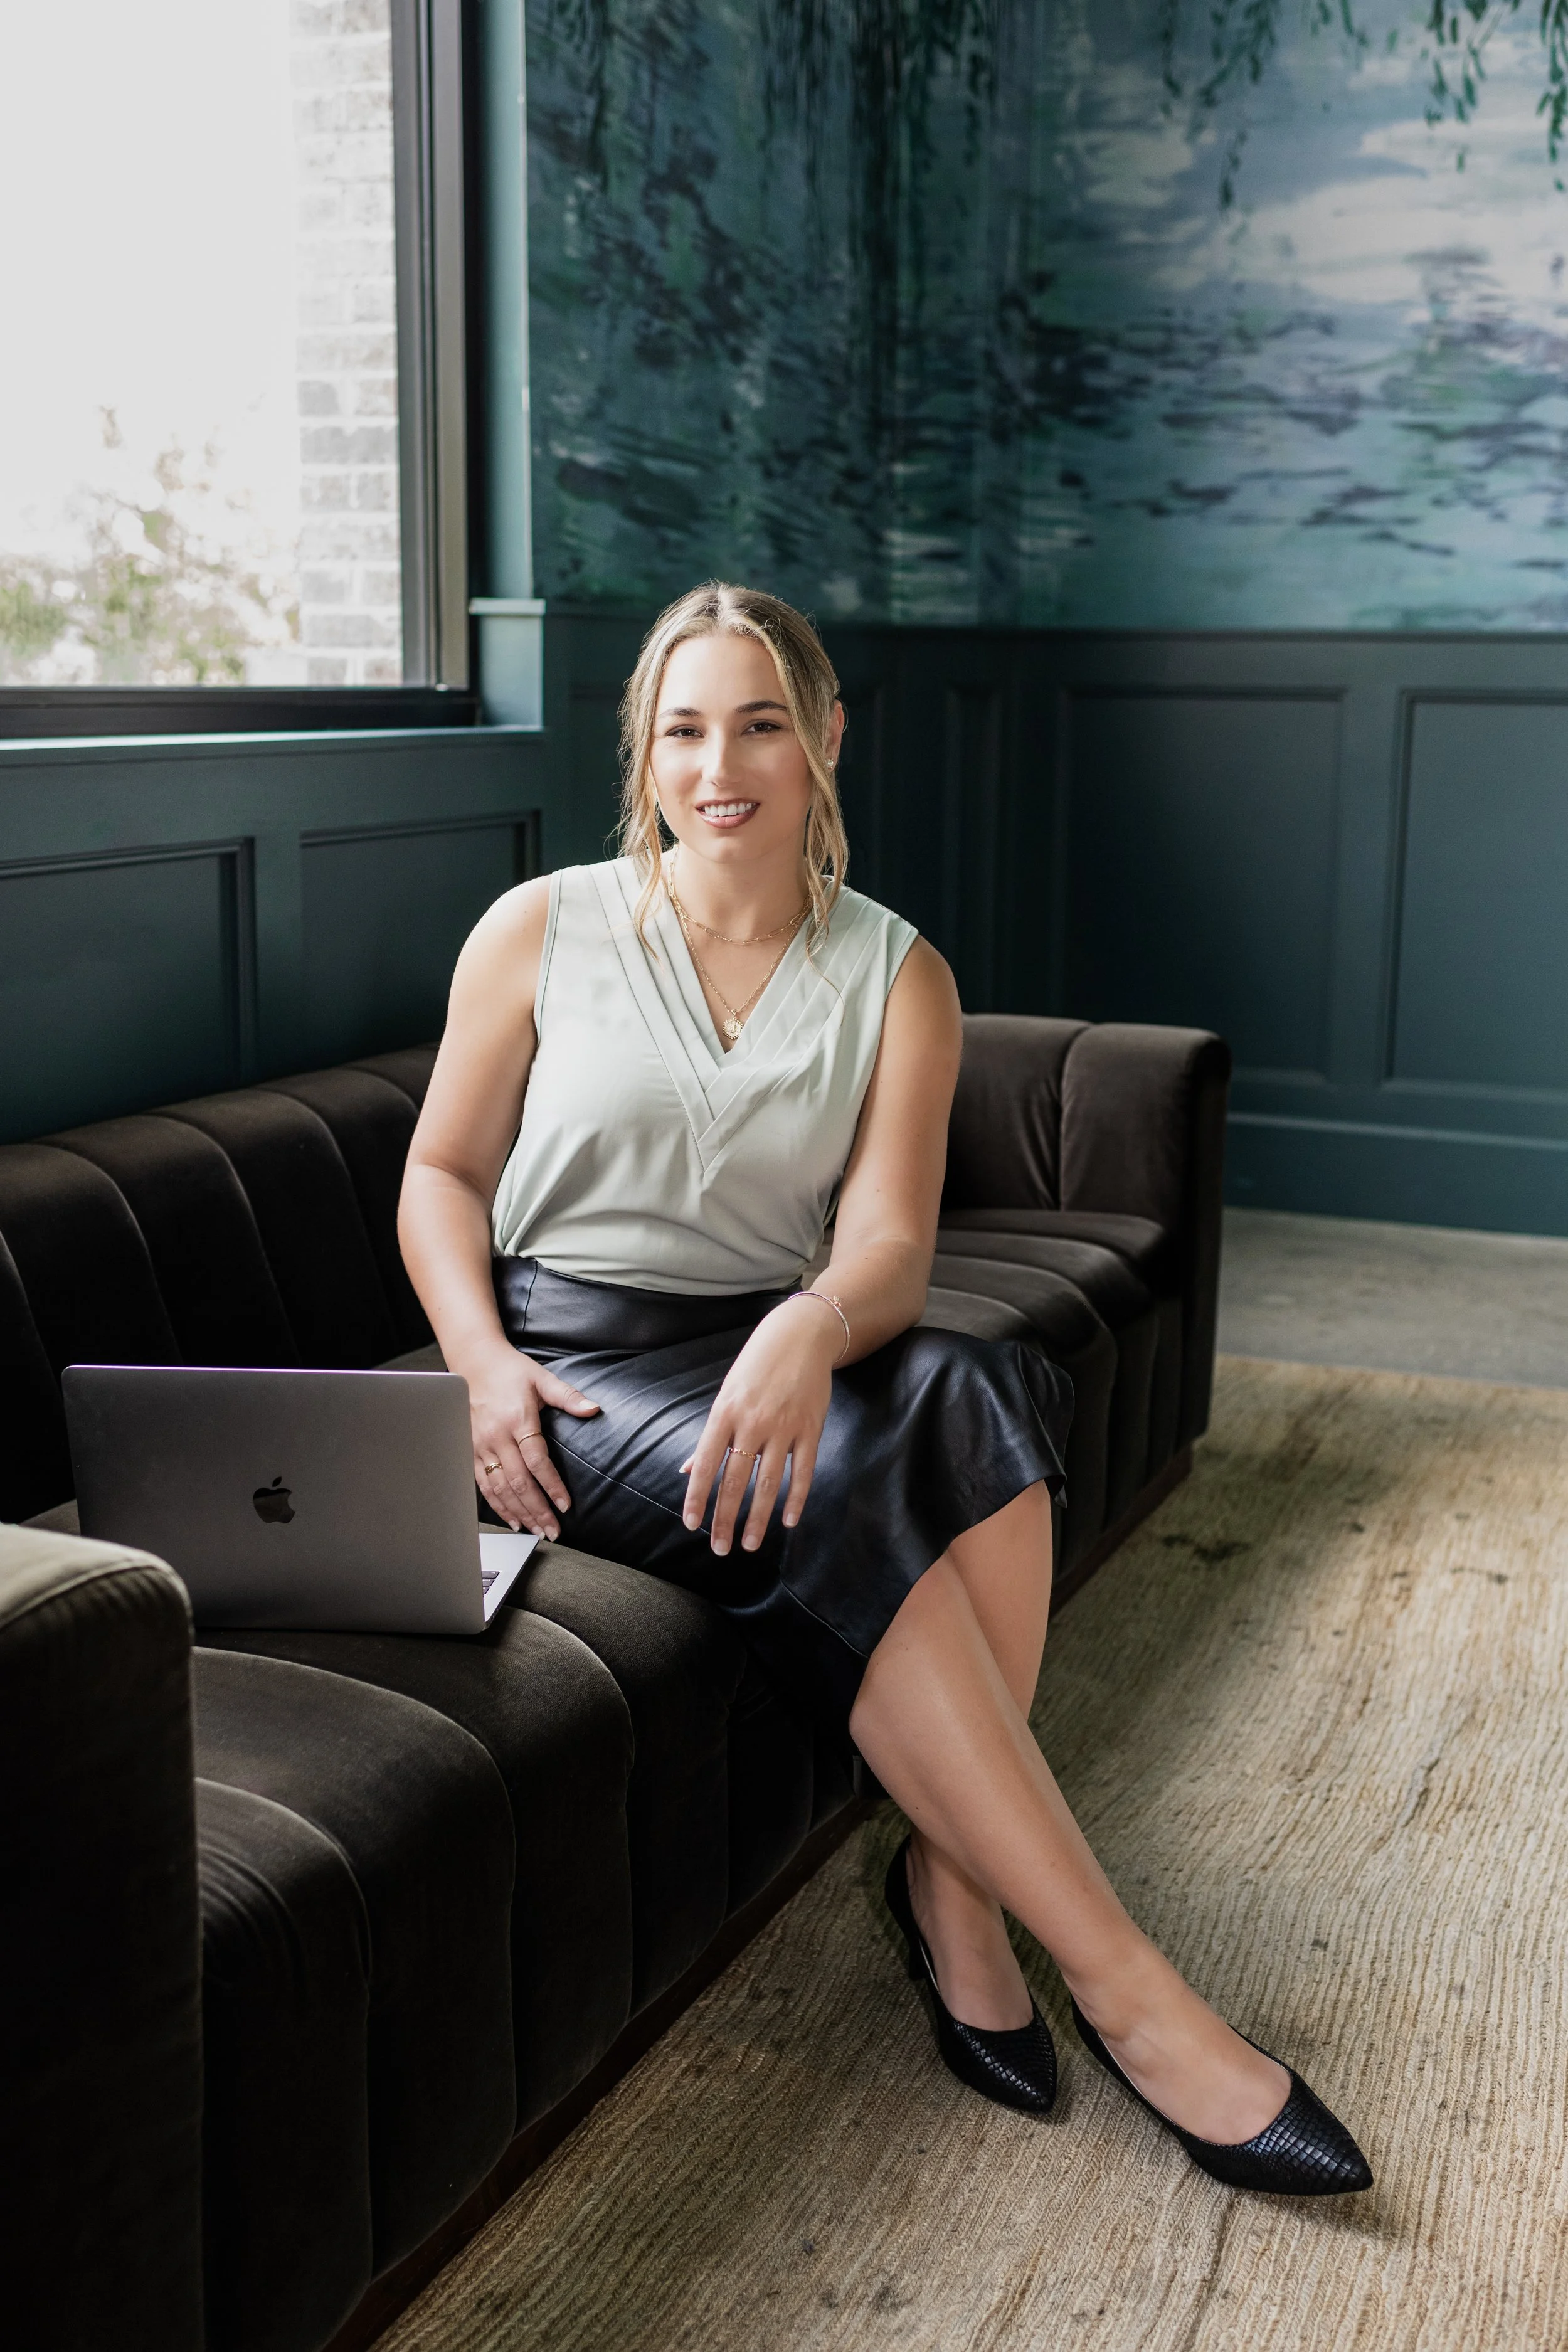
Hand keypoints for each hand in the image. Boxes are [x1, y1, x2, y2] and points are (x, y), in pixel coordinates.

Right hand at [465, 1346, 599, 1538]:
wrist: (474, 1361)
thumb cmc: (511, 1370)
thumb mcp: (543, 1378)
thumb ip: (568, 1397)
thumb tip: (594, 1409)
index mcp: (517, 1419)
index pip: (537, 1460)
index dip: (552, 1485)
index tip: (565, 1505)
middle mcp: (496, 1436)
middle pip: (518, 1481)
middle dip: (536, 1509)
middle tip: (552, 1530)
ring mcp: (480, 1445)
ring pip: (499, 1488)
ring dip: (518, 1512)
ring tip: (536, 1530)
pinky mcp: (470, 1450)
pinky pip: (483, 1484)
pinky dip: (497, 1505)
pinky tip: (511, 1518)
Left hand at [680, 1300, 836, 1555]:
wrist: (800, 1337)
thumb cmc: (755, 1368)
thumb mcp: (726, 1396)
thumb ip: (709, 1437)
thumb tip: (686, 1471)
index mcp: (724, 1413)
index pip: (706, 1463)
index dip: (697, 1497)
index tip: (692, 1525)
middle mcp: (752, 1422)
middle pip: (736, 1480)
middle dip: (726, 1518)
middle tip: (721, 1548)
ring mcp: (783, 1426)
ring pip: (769, 1482)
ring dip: (758, 1517)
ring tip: (751, 1544)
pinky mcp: (810, 1428)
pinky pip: (803, 1471)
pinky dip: (796, 1498)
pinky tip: (789, 1521)